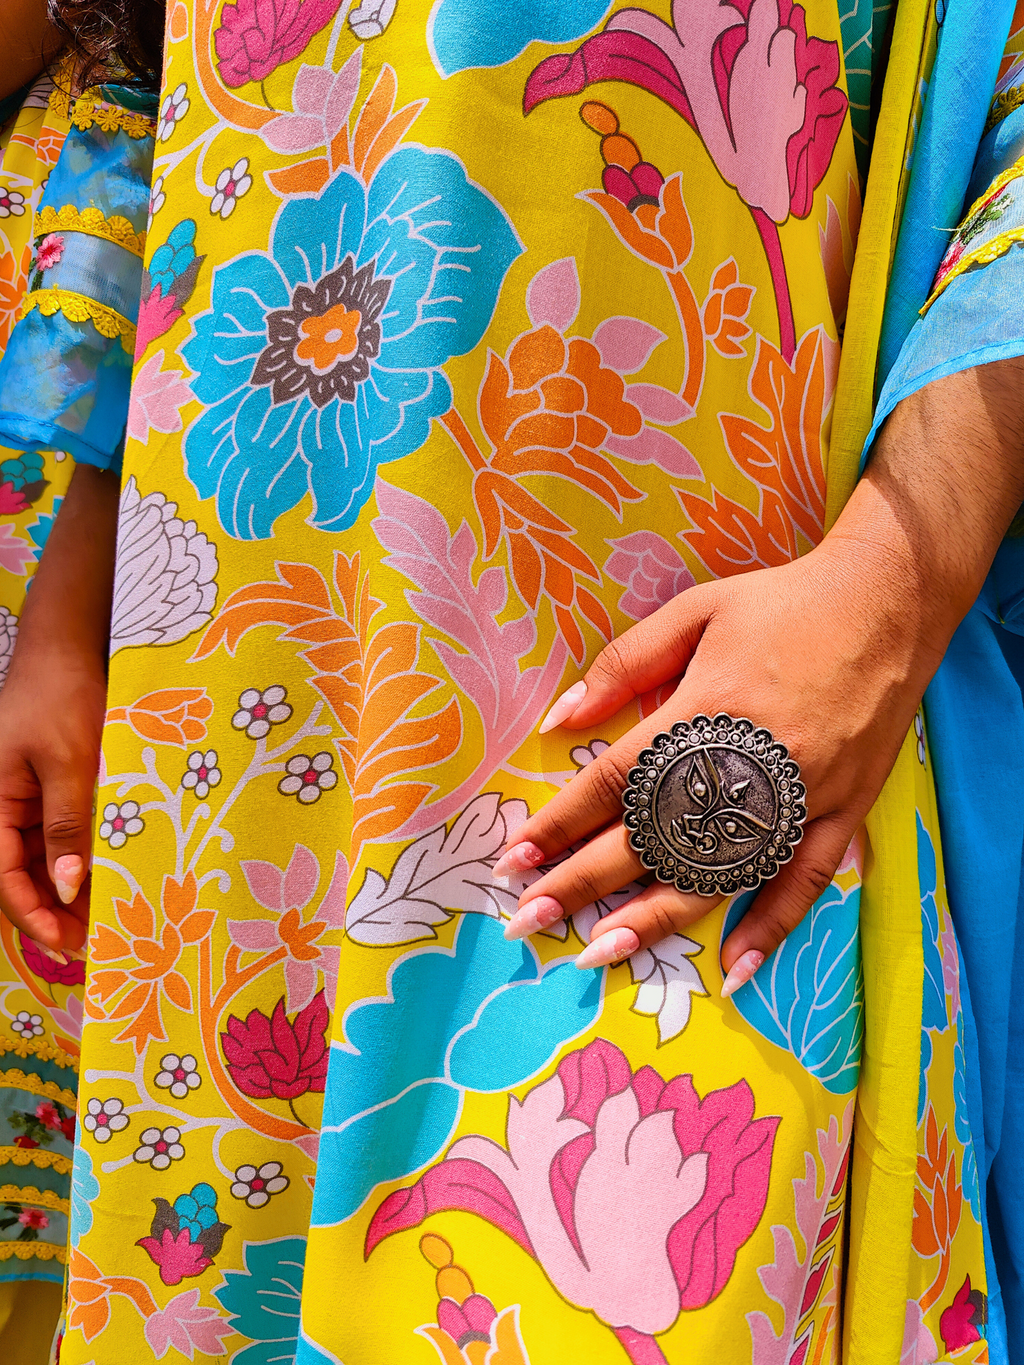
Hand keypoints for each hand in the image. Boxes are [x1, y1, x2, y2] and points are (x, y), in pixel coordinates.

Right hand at [0, 641, 103, 957]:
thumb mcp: (68, 763)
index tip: (71, 943)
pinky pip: (59, 836)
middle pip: (24, 876)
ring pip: (44, 860)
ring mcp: (25, 802)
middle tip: (99, 940)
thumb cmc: (60, 698)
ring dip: (72, 890)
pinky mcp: (49, 792)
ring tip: (109, 916)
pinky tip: (110, 877)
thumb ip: (66, 826)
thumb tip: (68, 889)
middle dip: (57, 911)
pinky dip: (81, 859)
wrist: (67, 650)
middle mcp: (3, 809)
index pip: (6, 879)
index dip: (36, 916)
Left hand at [495, 506, 954, 992]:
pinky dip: (772, 926)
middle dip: (584, 885)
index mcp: (706, 708)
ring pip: (721, 874)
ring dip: (657, 920)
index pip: (616, 782)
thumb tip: (561, 721)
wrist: (889, 601)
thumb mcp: (695, 610)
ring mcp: (801, 794)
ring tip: (598, 955)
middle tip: (527, 922)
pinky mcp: (843, 810)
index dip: (560, 824)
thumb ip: (625, 664)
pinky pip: (806, 881)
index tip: (513, 860)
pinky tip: (733, 968)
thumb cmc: (782, 604)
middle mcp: (750, 762)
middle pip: (654, 838)